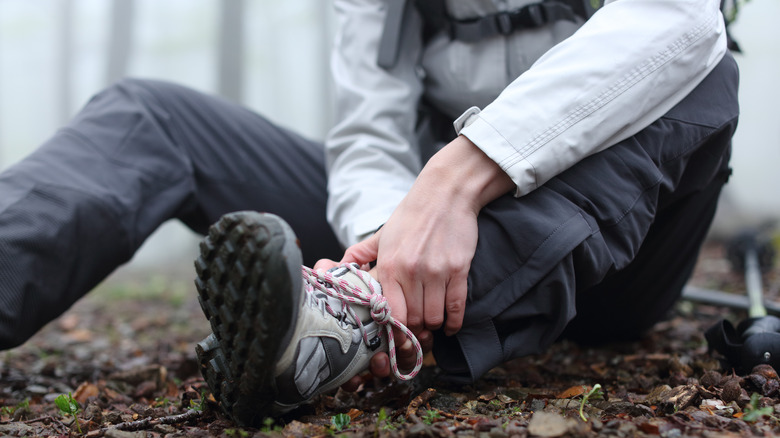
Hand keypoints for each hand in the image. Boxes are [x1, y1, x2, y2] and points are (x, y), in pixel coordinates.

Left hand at [342, 136, 513, 336]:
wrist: (445, 193)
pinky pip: (457, 306)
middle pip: (413, 319)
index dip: (393, 328)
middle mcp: (411, 271)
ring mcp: (437, 271)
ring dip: (433, 325)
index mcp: (389, 265)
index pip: (390, 312)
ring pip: (435, 317)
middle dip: (414, 329)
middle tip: (415, 329)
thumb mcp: (382, 234)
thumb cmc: (412, 215)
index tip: (396, 331)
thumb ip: (360, 254)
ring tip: (431, 323)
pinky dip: (454, 322)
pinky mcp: (458, 269)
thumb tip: (339, 266)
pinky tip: (449, 324)